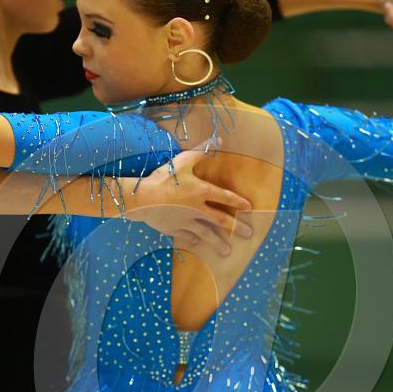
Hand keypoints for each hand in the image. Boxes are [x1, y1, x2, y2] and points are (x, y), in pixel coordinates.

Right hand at [130, 147, 252, 256]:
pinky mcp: (174, 229)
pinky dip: (193, 239)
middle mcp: (198, 209)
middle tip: (249, 235)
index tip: (249, 208)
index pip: (225, 197)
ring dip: (217, 242)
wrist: (143, 199)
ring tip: (227, 251)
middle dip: (236, 227)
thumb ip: (201, 151)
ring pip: (206, 234)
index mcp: (202, 191)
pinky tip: (197, 243)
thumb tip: (219, 140)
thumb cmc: (163, 178)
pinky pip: (187, 236)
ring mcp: (186, 221)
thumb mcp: (183, 161)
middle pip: (221, 220)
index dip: (238, 202)